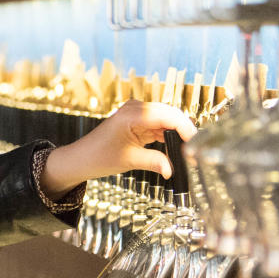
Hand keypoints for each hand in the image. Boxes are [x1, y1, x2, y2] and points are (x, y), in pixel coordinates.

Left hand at [40, 101, 196, 195]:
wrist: (82, 158)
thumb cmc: (99, 157)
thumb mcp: (130, 160)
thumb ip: (155, 162)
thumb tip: (172, 169)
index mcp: (133, 114)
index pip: (169, 116)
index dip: (186, 129)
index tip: (196, 145)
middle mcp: (137, 108)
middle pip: (171, 114)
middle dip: (185, 131)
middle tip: (196, 150)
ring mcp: (137, 112)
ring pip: (167, 119)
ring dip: (178, 133)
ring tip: (188, 151)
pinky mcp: (138, 120)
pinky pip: (160, 124)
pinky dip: (168, 135)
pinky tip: (175, 148)